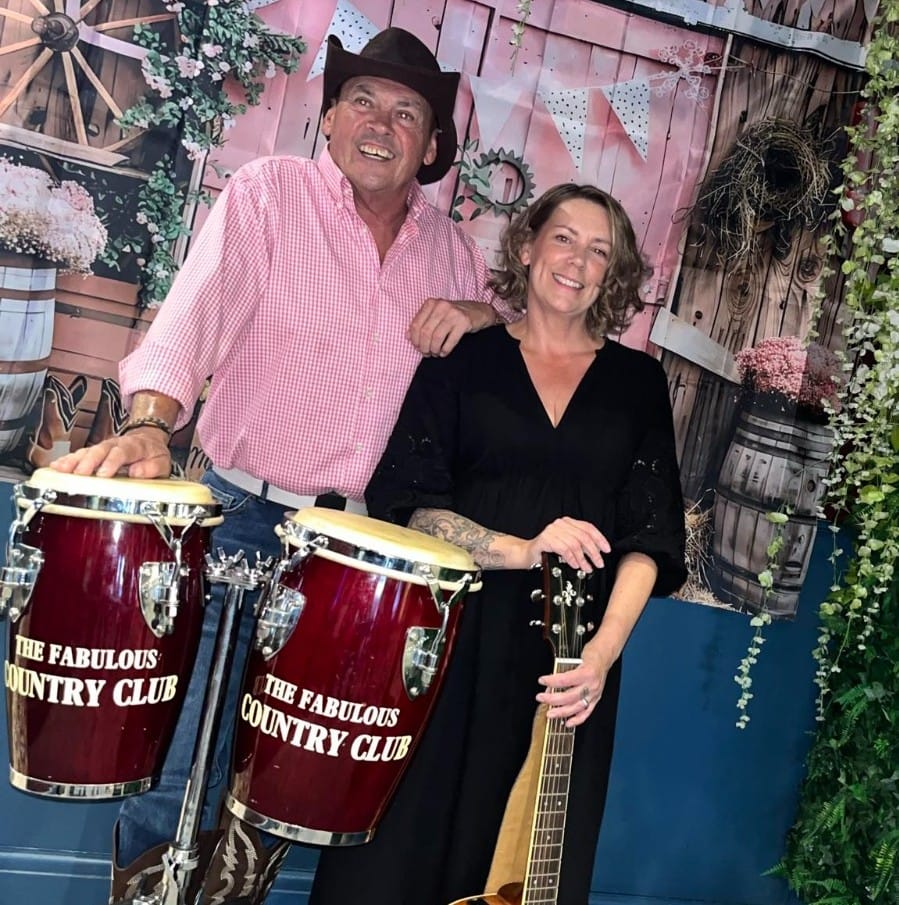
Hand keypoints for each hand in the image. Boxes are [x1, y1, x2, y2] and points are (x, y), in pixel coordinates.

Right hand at [51, 427, 172, 478]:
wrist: (149, 438)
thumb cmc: (154, 454)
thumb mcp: (163, 462)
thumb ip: (153, 468)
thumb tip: (137, 472)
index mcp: (135, 446)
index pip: (122, 452)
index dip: (112, 462)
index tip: (104, 474)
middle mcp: (117, 443)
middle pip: (100, 450)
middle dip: (88, 462)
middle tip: (79, 474)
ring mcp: (104, 446)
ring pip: (87, 451)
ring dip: (73, 460)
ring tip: (61, 469)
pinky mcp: (95, 451)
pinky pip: (80, 454)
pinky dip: (68, 460)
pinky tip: (56, 466)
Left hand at [408, 299, 497, 356]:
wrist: (478, 311)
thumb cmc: (453, 315)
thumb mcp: (436, 315)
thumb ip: (421, 323)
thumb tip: (407, 336)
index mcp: (431, 303)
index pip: (415, 325)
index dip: (414, 340)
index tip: (418, 347)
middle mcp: (441, 306)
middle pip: (425, 332)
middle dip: (424, 347)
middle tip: (426, 353)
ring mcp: (453, 313)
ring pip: (436, 337)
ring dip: (434, 349)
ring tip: (435, 353)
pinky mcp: (464, 322)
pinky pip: (450, 341)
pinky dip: (445, 350)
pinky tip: (444, 352)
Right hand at [522, 517, 609, 572]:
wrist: (527, 554)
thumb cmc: (548, 551)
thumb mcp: (567, 546)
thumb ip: (580, 545)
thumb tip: (597, 553)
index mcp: (567, 522)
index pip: (588, 528)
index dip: (599, 539)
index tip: (606, 550)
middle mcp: (560, 524)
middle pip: (583, 536)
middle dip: (593, 552)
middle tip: (598, 563)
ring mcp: (552, 530)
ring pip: (574, 544)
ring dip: (583, 559)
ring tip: (586, 568)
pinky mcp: (545, 539)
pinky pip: (563, 549)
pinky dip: (571, 558)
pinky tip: (575, 564)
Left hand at [536, 649, 611, 726]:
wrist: (604, 657)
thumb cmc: (590, 656)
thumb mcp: (575, 659)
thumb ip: (564, 672)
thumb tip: (550, 684)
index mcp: (586, 673)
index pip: (565, 680)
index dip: (551, 681)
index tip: (542, 680)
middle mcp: (591, 685)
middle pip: (570, 696)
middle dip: (553, 699)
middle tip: (541, 698)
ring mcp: (594, 694)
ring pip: (577, 707)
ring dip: (562, 712)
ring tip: (550, 713)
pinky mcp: (596, 700)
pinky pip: (586, 712)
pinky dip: (577, 719)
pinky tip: (568, 723)